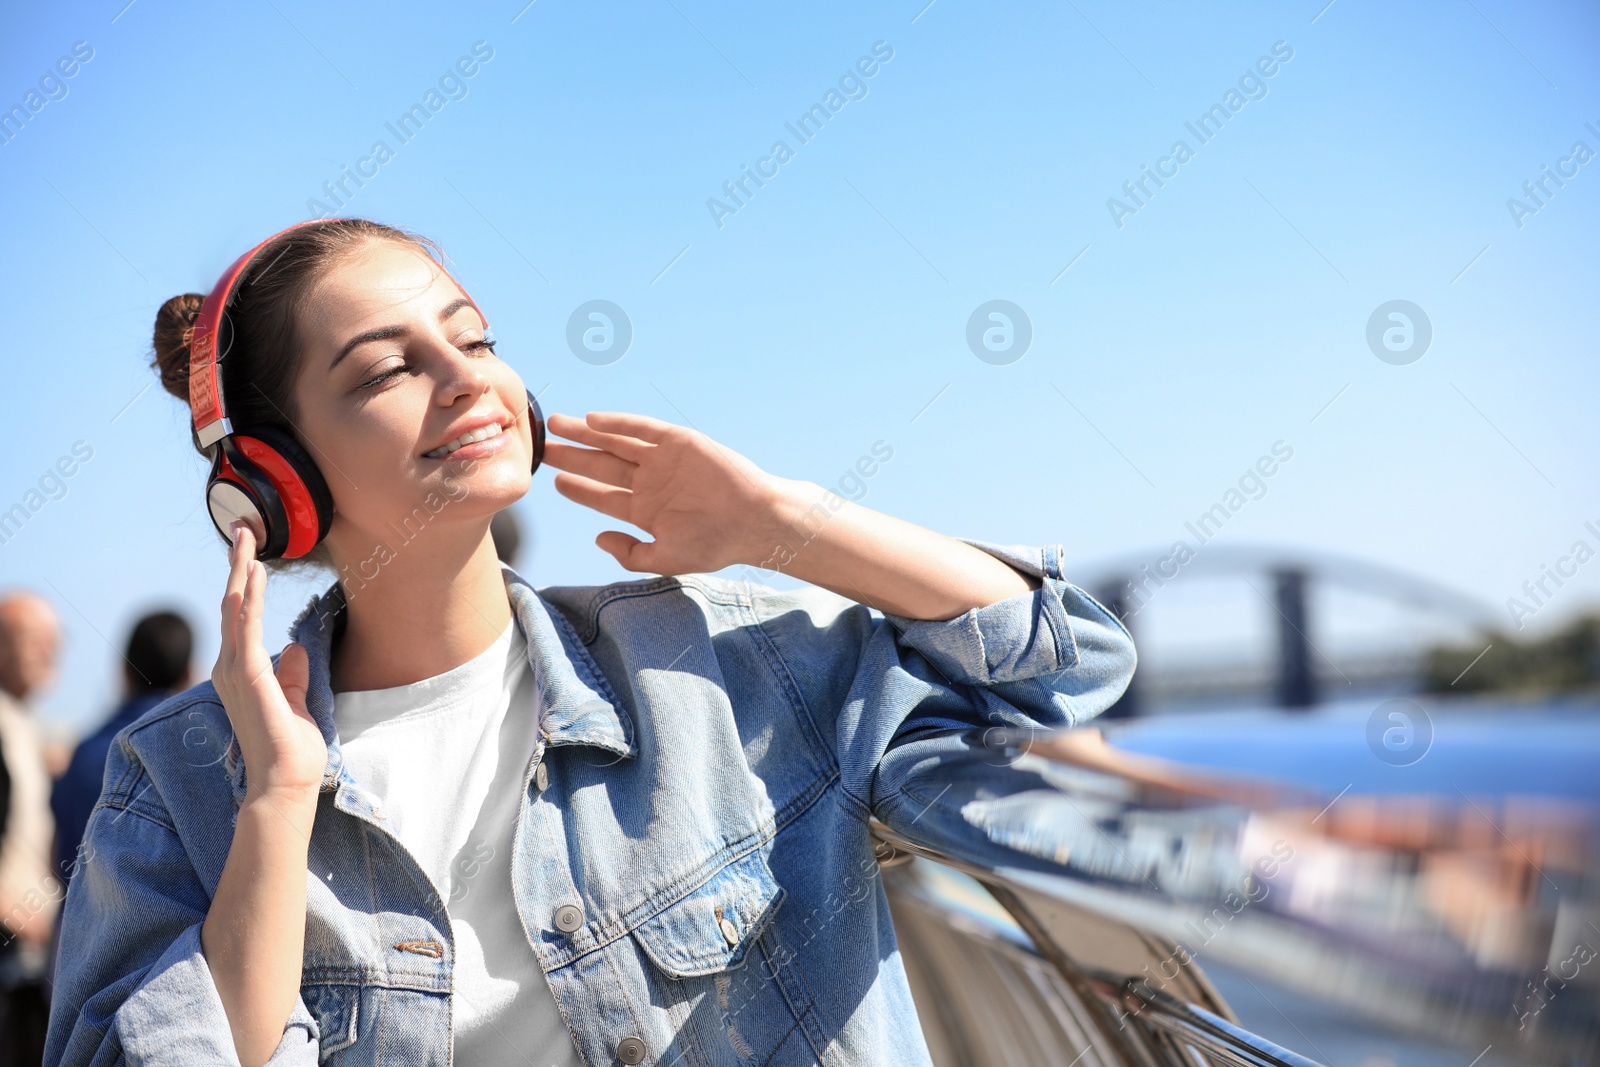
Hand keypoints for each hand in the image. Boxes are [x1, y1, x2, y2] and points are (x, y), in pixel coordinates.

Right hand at [211, 523, 328, 801]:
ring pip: (233, 607)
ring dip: (239, 570)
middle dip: (237, 565)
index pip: (239, 618)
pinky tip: (254, 570)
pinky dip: (249, 596)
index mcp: (240, 673)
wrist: (284, 783)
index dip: (243, 585)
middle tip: (242, 529)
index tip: (251, 556)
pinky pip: (246, 625)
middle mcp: (229, 667)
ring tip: (245, 536)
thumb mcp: (297, 702)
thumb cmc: (290, 751)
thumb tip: (296, 649)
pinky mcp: (246, 674)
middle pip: (231, 604)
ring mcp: (234, 670)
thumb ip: (292, 675)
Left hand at [542, 412, 790, 575]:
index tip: (553, 479)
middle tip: (543, 446)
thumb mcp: (666, 559)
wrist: (754, 521)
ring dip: (587, 433)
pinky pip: (643, 429)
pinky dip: (619, 423)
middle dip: (572, 456)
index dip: (576, 488)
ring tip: (557, 423)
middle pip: (602, 465)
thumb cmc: (715, 544)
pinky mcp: (679, 442)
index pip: (602, 497)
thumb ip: (630, 553)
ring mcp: (664, 461)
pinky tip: (593, 420)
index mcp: (646, 510)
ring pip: (616, 443)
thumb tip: (598, 539)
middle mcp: (650, 482)